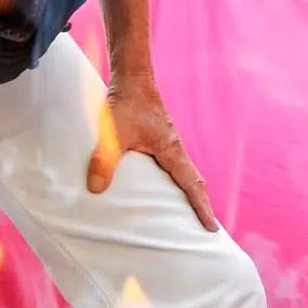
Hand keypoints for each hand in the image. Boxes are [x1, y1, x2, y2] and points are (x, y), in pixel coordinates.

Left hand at [86, 73, 218, 231]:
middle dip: (199, 205)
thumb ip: (104, 161)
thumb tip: (96, 190)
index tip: (211, 229)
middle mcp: (174, 148)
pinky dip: (171, 180)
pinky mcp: (156, 137)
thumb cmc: (126, 103)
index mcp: (171, 150)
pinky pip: (169, 165)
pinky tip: (156, 187)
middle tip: (202, 230)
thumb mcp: (113, 135)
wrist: (131, 77)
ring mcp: (166, 142)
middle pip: (192, 182)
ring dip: (185, 193)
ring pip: (181, 173)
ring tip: (182, 215)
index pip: (192, 185)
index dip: (202, 208)